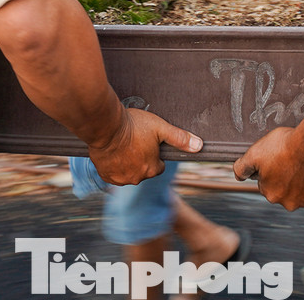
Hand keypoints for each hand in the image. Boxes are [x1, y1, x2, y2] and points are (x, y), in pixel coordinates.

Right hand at [86, 108, 202, 185]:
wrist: (105, 126)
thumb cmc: (133, 125)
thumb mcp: (160, 128)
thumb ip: (180, 138)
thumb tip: (199, 146)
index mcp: (152, 169)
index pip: (158, 166)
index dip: (154, 153)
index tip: (147, 142)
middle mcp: (137, 178)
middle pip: (143, 170)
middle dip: (141, 159)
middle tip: (134, 141)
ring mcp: (120, 178)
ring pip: (128, 172)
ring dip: (127, 163)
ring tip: (123, 146)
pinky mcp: (106, 176)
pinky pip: (114, 174)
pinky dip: (114, 166)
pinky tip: (113, 152)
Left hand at [233, 127, 303, 210]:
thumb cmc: (284, 146)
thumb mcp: (255, 152)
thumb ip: (242, 167)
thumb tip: (237, 176)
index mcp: (270, 194)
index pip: (266, 184)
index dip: (270, 170)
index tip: (277, 159)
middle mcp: (287, 203)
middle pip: (283, 190)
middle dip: (285, 178)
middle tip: (290, 160)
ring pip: (300, 191)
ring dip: (300, 181)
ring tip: (303, 163)